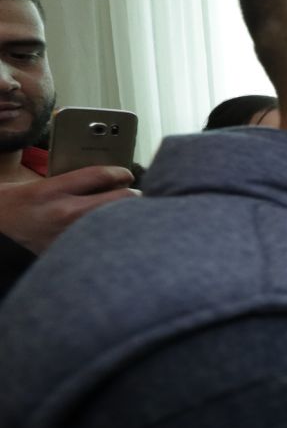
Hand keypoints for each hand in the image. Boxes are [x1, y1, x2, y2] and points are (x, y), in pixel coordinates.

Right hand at [0, 166, 135, 253]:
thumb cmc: (10, 208)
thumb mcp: (33, 186)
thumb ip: (68, 182)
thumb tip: (104, 179)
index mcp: (50, 191)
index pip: (99, 175)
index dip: (120, 173)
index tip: (126, 175)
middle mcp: (64, 213)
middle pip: (120, 200)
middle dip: (132, 196)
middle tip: (133, 196)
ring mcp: (71, 237)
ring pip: (119, 224)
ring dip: (128, 218)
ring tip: (129, 216)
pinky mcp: (72, 255)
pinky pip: (106, 244)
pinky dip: (114, 238)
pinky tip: (115, 235)